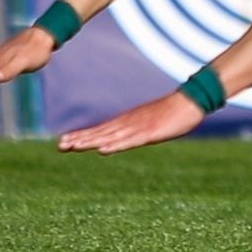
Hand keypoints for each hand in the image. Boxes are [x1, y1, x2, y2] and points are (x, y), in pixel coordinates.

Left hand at [57, 91, 204, 154]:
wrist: (191, 101)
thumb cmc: (173, 112)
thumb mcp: (151, 121)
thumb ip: (137, 129)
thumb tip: (126, 136)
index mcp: (128, 121)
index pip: (100, 130)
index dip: (81, 136)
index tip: (63, 141)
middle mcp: (128, 123)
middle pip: (100, 133)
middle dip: (80, 139)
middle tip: (60, 146)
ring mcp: (138, 127)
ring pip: (110, 137)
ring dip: (90, 142)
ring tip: (73, 147)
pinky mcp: (150, 133)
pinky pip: (129, 141)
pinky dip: (115, 145)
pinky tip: (103, 150)